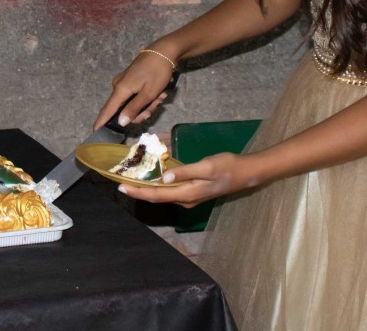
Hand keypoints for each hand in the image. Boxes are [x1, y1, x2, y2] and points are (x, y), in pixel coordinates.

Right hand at [93, 50, 176, 129]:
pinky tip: (158, 92)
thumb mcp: (149, 93)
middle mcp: (118, 86)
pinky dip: (146, 97)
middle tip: (156, 106)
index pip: (107, 110)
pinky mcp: (130, 79)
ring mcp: (124, 82)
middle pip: (124, 109)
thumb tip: (120, 122)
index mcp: (121, 89)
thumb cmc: (157, 72)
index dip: (101, 122)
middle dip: (142, 111)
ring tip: (161, 96)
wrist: (165, 51)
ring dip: (147, 103)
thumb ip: (134, 108)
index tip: (94, 133)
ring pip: (132, 103)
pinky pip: (135, 95)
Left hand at [118, 152, 258, 207]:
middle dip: (138, 191)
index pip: (157, 194)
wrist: (246, 173)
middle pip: (157, 196)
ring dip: (147, 188)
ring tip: (131, 179)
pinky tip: (153, 176)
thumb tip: (164, 177)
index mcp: (188, 193)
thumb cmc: (228, 167)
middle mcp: (186, 199)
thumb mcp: (207, 166)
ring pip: (163, 194)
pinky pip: (170, 190)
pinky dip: (158, 184)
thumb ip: (185, 172)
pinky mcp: (192, 191)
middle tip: (120, 182)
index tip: (121, 186)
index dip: (138, 191)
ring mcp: (189, 196)